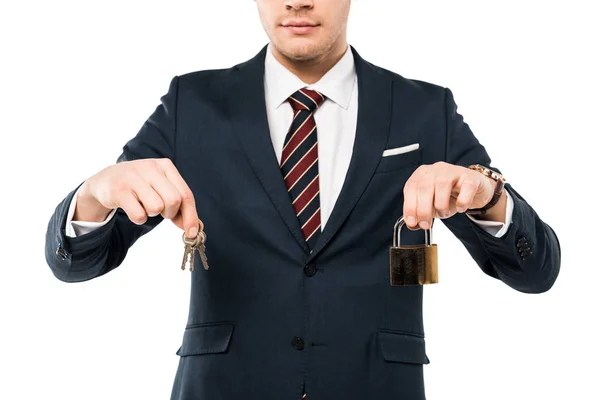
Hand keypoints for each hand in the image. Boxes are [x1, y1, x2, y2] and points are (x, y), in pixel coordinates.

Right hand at [76, 158, 201, 237]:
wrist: (106, 180)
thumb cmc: (141, 187)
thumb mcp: (162, 190)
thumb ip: (180, 207)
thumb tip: (196, 229)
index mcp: (166, 166)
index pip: (186, 194)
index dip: (191, 216)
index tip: (193, 232)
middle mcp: (150, 168)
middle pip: (173, 201)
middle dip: (170, 213)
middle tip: (161, 211)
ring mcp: (133, 177)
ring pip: (156, 208)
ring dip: (152, 214)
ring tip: (144, 205)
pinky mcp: (119, 190)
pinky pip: (139, 214)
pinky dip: (138, 218)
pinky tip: (132, 208)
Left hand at [402, 162, 493, 229]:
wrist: (473, 191)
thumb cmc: (448, 196)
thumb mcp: (430, 205)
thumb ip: (420, 213)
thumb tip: (412, 225)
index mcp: (422, 174)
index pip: (411, 187)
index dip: (409, 206)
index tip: (412, 222)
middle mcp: (436, 169)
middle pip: (424, 187)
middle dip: (423, 210)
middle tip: (426, 224)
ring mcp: (454, 171)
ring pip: (442, 184)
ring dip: (441, 205)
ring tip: (444, 213)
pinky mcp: (471, 177)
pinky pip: (466, 188)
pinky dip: (462, 201)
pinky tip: (460, 208)